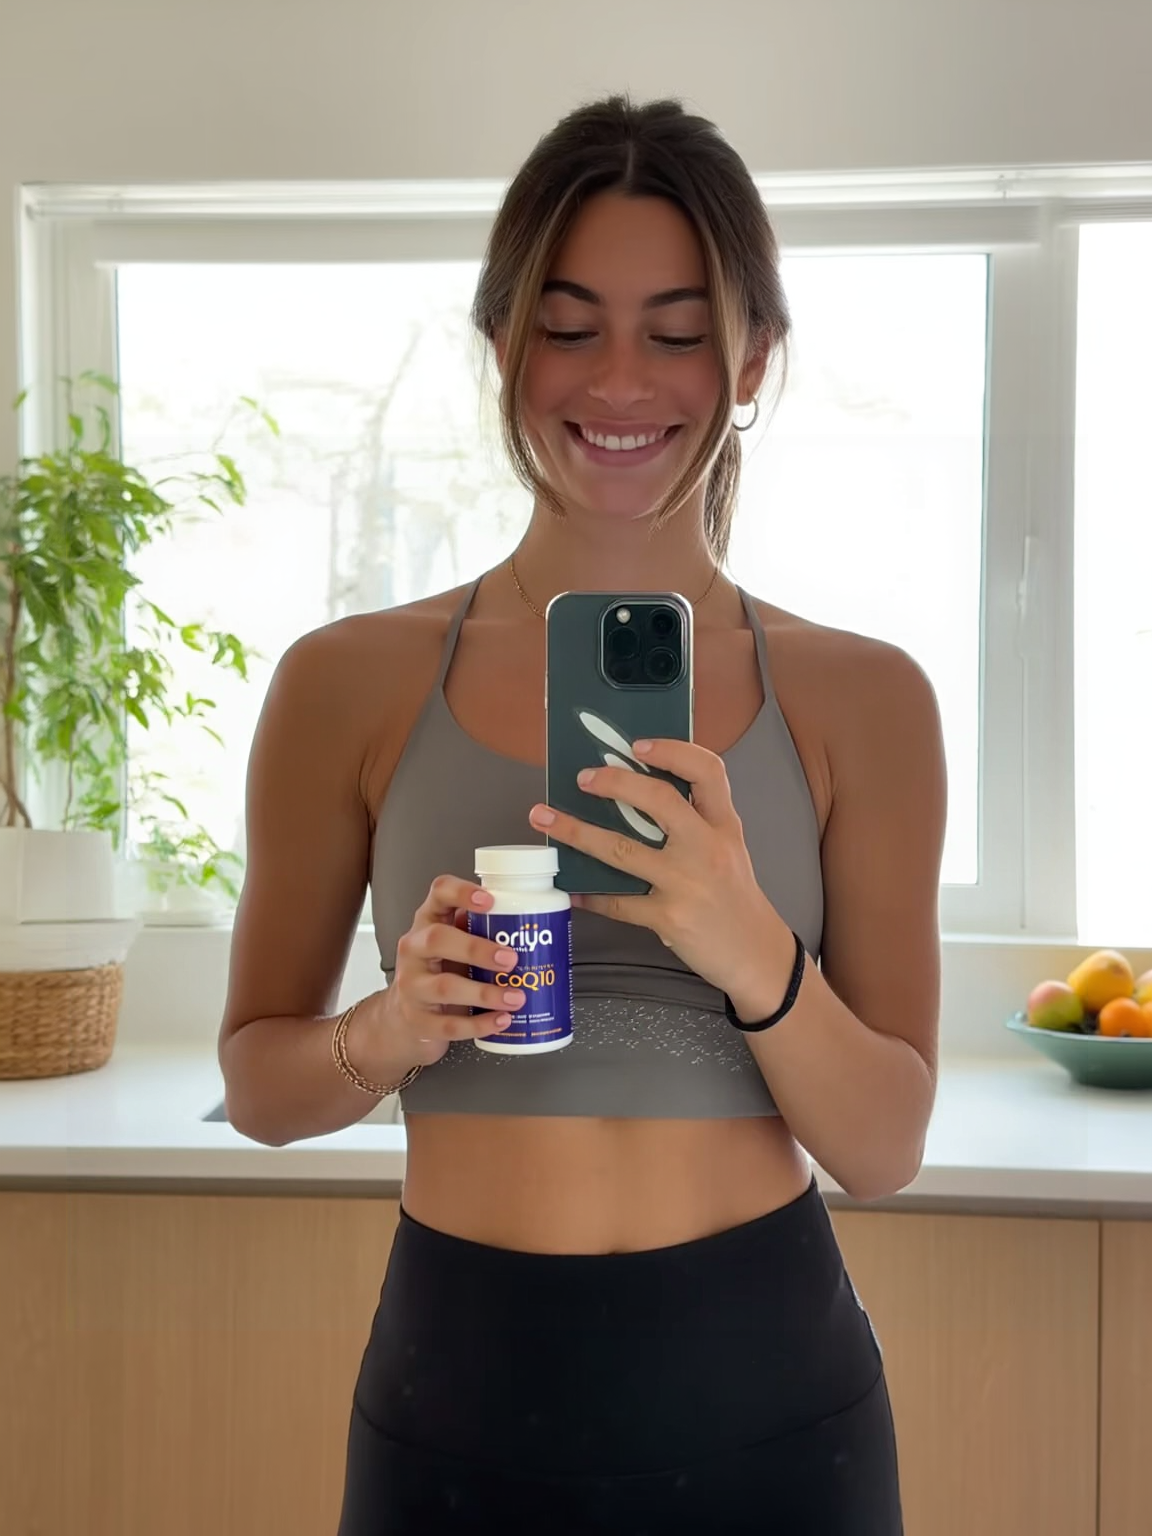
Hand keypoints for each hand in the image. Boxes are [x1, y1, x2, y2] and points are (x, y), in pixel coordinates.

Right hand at [380, 875, 524, 1061]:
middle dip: (477, 948)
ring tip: (515, 997)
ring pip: (445, 986)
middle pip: (437, 939)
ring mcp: (412, 986)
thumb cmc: (436, 972)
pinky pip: (449, 1024)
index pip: (439, 893)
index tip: (489, 901)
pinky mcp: (417, 1021)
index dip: (462, 892)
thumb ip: (478, 930)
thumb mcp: (451, 944)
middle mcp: (414, 949)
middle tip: (510, 959)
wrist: (402, 1018)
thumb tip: (525, 922)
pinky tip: (501, 1020)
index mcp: (428, 922)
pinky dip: (479, 1024)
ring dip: (485, 992)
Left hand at [528, 738, 782, 1000]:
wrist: (755, 954)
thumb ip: (696, 820)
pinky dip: (590, 894)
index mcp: (724, 825)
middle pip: (659, 801)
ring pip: (621, 850)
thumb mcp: (728, 848)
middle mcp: (707, 849)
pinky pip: (617, 901)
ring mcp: (686, 883)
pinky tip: (571, 888)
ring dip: (577, 832)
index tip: (637, 745)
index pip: (707, 771)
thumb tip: (635, 791)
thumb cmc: (734, 896)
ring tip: (545, 818)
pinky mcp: (668, 917)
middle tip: (582, 778)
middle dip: (614, 783)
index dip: (672, 751)